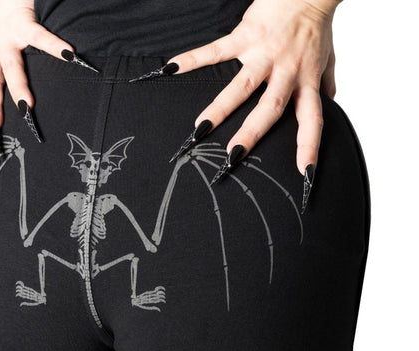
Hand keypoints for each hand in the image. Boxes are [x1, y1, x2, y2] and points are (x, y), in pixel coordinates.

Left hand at [0, 0, 96, 149]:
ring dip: (18, 87)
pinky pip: (40, 36)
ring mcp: (8, 39)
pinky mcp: (24, 22)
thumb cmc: (14, 25)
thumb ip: (18, 81)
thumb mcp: (11, 57)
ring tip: (26, 105)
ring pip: (11, 66)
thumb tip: (30, 111)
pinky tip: (69, 55)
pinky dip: (54, 47)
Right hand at [163, 0, 340, 176]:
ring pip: (242, 85)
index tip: (303, 173)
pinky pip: (217, 50)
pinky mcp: (246, 35)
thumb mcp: (327, 60)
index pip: (311, 120)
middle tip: (232, 154)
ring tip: (201, 128)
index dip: (308, 146)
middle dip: (251, 132)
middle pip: (269, 108)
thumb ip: (326, 85)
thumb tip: (330, 104)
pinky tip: (172, 68)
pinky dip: (194, 59)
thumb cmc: (316, 26)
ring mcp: (264, 54)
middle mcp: (286, 72)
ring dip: (221, 107)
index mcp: (306, 82)